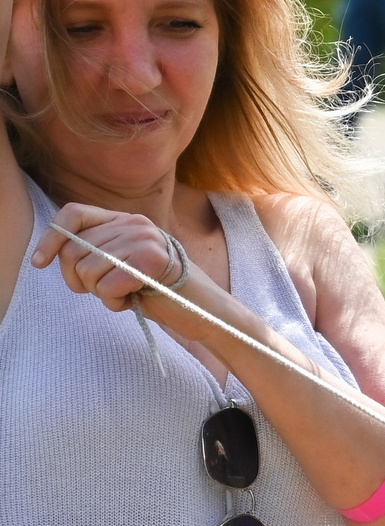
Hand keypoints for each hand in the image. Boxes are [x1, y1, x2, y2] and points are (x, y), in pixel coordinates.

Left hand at [32, 203, 188, 313]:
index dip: (51, 238)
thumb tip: (57, 252)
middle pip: (73, 250)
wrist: (204, 310)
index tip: (40, 262)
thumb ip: (97, 251)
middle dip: (77, 280)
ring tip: (124, 296)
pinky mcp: (150, 262)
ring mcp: (143, 240)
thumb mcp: (124, 263)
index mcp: (126, 219)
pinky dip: (115, 302)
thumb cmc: (160, 290)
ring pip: (86, 271)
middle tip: (102, 292)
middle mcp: (134, 223)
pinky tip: (133, 301)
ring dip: (100, 293)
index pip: (73, 214)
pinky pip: (106, 286)